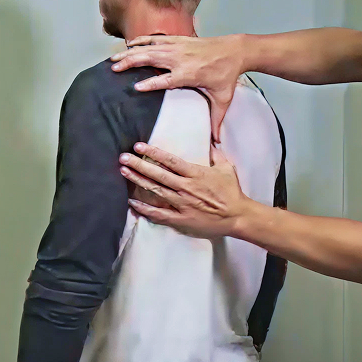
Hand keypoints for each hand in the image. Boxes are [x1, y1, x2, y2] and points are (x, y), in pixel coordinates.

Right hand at [110, 34, 245, 141]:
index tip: (136, 87)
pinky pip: (156, 39)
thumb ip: (216, 120)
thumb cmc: (227, 75)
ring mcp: (178, 47)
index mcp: (189, 74)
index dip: (150, 83)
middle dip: (131, 63)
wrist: (235, 51)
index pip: (165, 80)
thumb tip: (216, 141)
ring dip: (130, 52)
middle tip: (115, 70)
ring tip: (114, 58)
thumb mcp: (223, 99)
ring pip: (149, 48)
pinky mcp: (179, 40)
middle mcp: (180, 59)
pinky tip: (129, 44)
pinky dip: (142, 41)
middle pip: (150, 59)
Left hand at [119, 144, 248, 237]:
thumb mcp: (227, 168)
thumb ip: (216, 154)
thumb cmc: (232, 192)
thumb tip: (211, 142)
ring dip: (138, 181)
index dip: (154, 153)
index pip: (170, 161)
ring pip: (156, 191)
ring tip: (124, 172)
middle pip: (158, 174)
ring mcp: (182, 204)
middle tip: (123, 157)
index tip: (139, 146)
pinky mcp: (181, 219)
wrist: (238, 216)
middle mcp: (186, 188)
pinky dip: (145, 209)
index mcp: (196, 174)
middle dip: (139, 165)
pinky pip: (159, 214)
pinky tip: (132, 203)